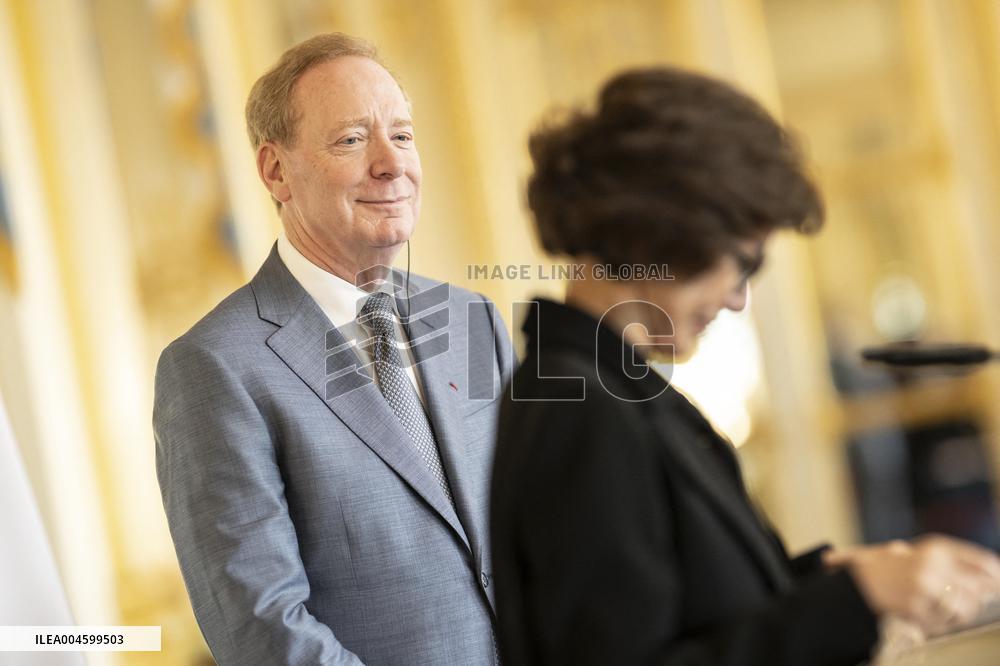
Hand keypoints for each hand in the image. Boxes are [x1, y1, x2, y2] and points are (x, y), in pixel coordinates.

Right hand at [825, 535, 999, 634]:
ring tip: (939, 613)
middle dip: (974, 601)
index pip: (983, 562)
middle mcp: (935, 564)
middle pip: (978, 589)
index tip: (994, 584)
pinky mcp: (917, 607)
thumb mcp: (912, 553)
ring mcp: (926, 586)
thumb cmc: (879, 569)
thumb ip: (942, 560)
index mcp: (936, 548)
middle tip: (962, 603)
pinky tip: (922, 617)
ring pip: (964, 609)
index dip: (993, 576)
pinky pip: (942, 623)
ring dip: (956, 615)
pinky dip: (936, 624)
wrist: (852, 583)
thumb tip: (984, 576)